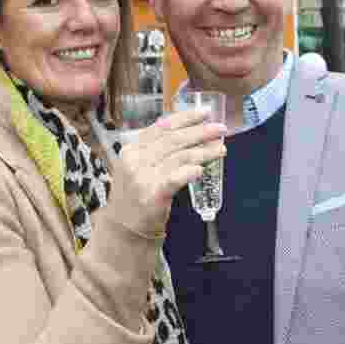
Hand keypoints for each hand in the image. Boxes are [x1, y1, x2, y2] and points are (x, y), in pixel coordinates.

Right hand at [105, 108, 225, 236]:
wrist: (123, 229)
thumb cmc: (135, 197)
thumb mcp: (138, 168)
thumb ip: (156, 151)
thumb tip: (188, 134)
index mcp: (132, 149)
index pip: (161, 127)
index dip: (184, 118)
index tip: (204, 113)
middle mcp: (135, 160)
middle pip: (173, 140)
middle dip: (200, 132)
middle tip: (220, 128)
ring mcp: (142, 177)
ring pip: (179, 157)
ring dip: (203, 151)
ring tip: (221, 149)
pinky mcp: (152, 195)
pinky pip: (174, 178)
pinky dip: (190, 171)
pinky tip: (202, 169)